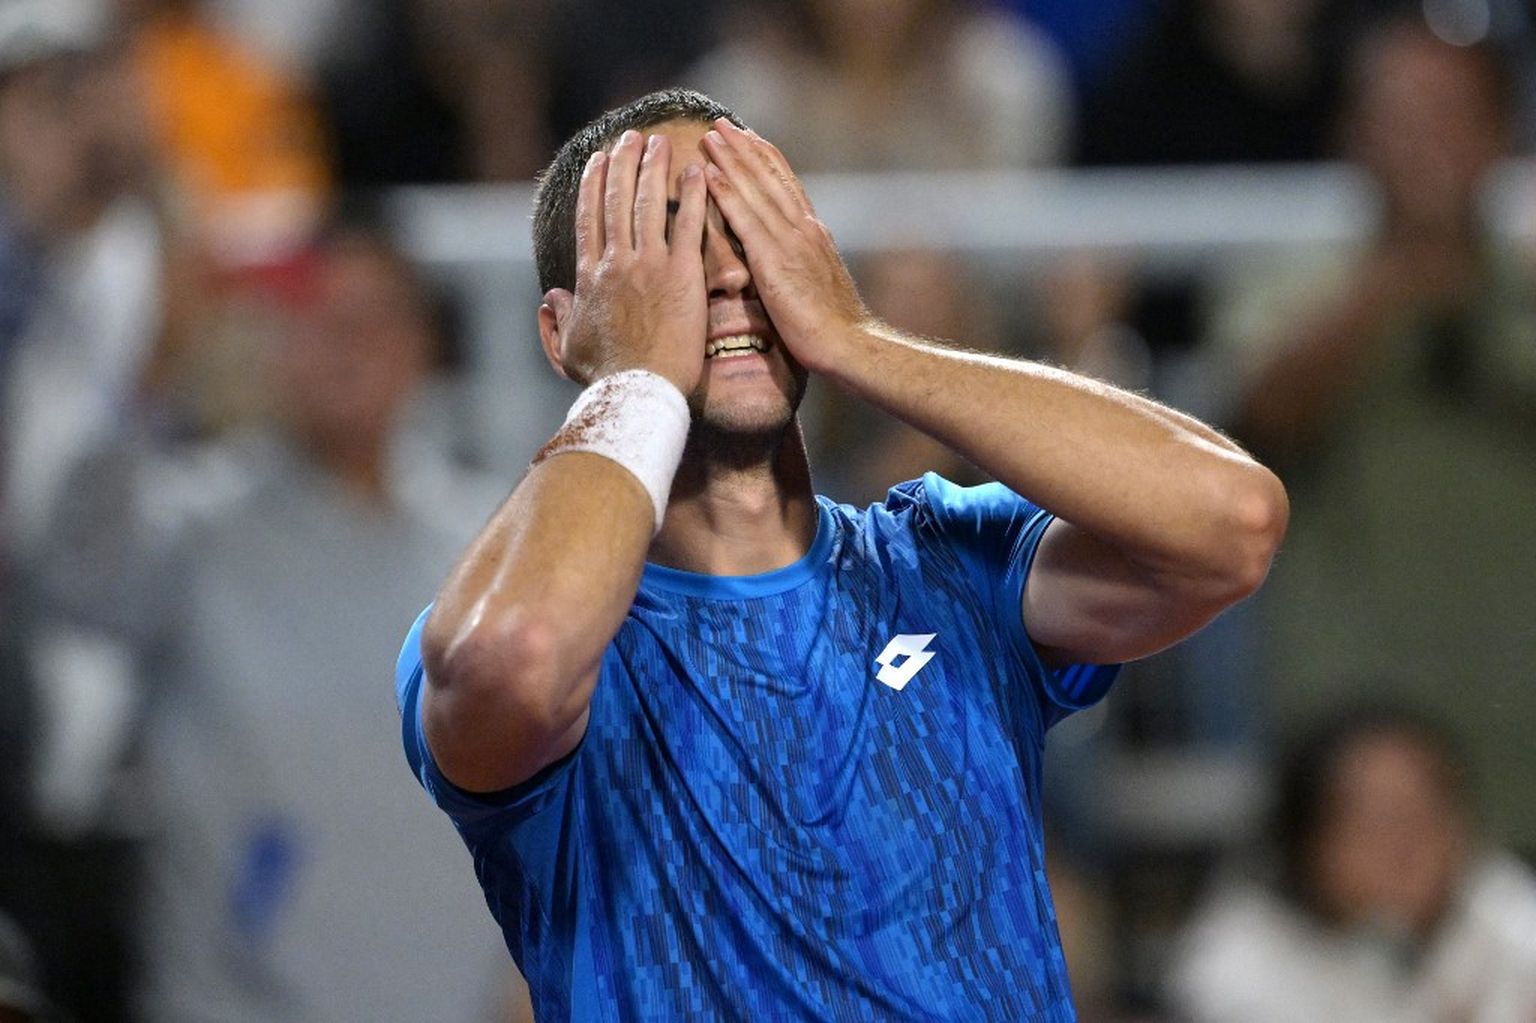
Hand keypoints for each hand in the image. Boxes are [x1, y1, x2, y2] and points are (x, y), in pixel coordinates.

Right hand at [545, 130, 708, 392]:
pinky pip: (688, 225)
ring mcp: (649, 266)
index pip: (590, 219)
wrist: (638, 393)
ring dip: (653, 167)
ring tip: (660, 142)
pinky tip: (699, 171)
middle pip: (617, 200)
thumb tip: (550, 298)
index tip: (598, 160)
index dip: (593, 185)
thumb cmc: (605, 381)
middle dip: (623, 163)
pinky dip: (694, 195)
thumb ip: (556, 323)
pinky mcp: (682, 275)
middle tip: (632, 137)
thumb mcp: (568, 352)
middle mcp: (616, 263)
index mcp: (590, 277)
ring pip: (649, 203)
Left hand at [700, 119, 867, 374]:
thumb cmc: (834, 327)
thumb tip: (788, 258)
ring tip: (710, 135)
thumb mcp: (817, 283)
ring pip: (756, 188)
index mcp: (813, 233)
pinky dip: (727, 192)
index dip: (764, 158)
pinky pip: (746, 218)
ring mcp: (790, 241)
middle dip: (745, 147)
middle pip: (770, 176)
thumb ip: (802, 262)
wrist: (850, 344)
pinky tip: (710, 174)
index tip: (746, 137)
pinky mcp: (774, 260)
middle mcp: (803, 227)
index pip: (786, 184)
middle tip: (721, 123)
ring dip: (731, 159)